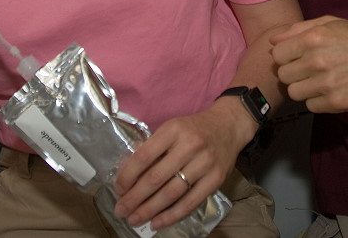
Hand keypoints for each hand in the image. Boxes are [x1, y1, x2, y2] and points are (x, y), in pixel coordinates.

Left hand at [112, 104, 249, 229]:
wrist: (229, 126)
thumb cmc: (194, 129)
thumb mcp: (172, 128)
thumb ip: (153, 147)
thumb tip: (127, 172)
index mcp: (173, 130)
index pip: (144, 156)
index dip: (128, 176)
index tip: (118, 189)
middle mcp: (189, 145)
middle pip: (155, 178)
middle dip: (134, 198)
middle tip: (121, 210)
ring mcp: (204, 163)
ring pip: (171, 193)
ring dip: (149, 209)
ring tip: (135, 219)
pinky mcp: (216, 179)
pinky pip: (190, 202)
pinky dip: (172, 215)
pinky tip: (157, 222)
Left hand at [270, 15, 347, 112]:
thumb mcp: (330, 23)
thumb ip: (299, 30)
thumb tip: (273, 41)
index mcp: (314, 38)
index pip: (278, 55)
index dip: (286, 56)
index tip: (296, 57)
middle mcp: (318, 61)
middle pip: (284, 75)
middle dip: (293, 72)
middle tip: (308, 69)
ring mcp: (328, 84)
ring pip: (294, 93)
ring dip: (303, 87)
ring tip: (319, 80)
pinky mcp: (338, 102)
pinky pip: (311, 107)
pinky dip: (318, 100)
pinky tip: (330, 90)